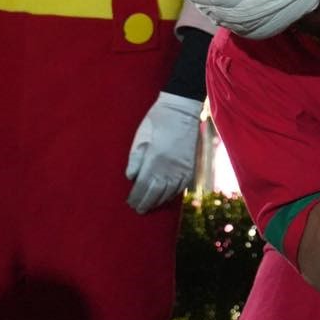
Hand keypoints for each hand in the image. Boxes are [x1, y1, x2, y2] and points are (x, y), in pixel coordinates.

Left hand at [125, 93, 202, 213]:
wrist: (182, 109)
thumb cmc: (157, 120)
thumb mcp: (141, 136)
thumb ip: (135, 158)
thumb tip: (131, 177)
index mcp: (155, 158)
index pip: (143, 185)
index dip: (136, 196)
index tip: (129, 202)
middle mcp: (169, 167)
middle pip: (155, 192)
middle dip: (145, 202)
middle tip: (138, 209)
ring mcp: (182, 168)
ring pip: (168, 192)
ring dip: (158, 201)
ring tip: (150, 206)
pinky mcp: (190, 166)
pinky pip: (181, 187)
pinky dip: (172, 194)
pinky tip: (165, 197)